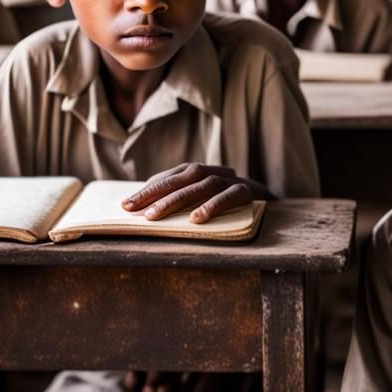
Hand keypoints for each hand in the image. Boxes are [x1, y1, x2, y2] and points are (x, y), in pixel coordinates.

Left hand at [122, 163, 255, 222]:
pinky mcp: (246, 192)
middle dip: (157, 194)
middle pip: (183, 177)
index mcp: (198, 172)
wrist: (265, 202)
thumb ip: (177, 201)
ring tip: (156, 216)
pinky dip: (212, 206)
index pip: (169, 177)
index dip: (148, 189)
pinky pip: (229, 196)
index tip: (126, 205)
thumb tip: (140, 213)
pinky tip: (196, 219)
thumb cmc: (222, 204)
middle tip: (136, 211)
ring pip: (202, 185)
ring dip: (178, 200)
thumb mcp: (199, 201)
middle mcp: (213, 172)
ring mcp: (230, 181)